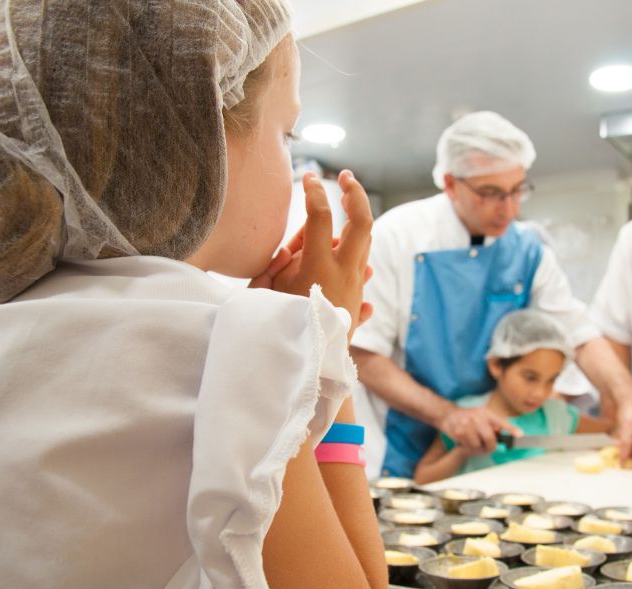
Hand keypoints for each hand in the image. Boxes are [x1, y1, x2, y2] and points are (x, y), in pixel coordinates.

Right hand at [269, 171, 372, 337]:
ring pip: (365, 243)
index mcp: (319, 267)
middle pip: (362, 222)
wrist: (310, 368)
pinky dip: (354, 255)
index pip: (320, 216)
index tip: (307, 178)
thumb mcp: (267, 293)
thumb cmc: (280, 327)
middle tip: (345, 177)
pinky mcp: (359, 298)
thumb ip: (278, 264)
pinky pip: (362, 267)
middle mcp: (345, 272)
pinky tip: (347, 253)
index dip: (313, 191)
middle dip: (355, 193)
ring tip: (338, 213)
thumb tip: (294, 248)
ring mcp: (356, 285)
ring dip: (352, 224)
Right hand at [438, 407, 522, 454]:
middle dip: (491, 446)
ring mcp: (466, 424)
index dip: (511, 429)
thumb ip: (493, 425)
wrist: (448, 414)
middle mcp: (477, 417)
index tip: (520, 435)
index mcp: (486, 413)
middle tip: (489, 448)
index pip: (501, 421)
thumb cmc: (469, 417)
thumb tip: (501, 433)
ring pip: (477, 445)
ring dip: (477, 448)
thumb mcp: (482, 417)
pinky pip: (467, 446)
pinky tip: (466, 440)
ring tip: (475, 442)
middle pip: (489, 437)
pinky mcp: (457, 431)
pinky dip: (468, 447)